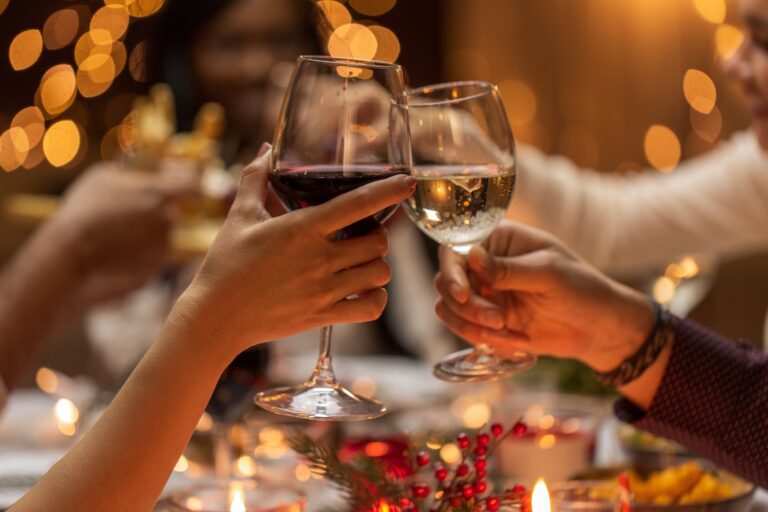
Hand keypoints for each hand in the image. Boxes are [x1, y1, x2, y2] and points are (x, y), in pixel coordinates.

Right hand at [51, 163, 196, 304]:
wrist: (68, 251)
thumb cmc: (83, 209)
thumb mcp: (103, 176)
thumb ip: (132, 173)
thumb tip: (144, 173)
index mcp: (160, 192)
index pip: (193, 186)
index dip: (192, 187)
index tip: (190, 189)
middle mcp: (168, 219)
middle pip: (170, 214)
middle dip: (152, 215)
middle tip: (123, 218)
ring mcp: (164, 246)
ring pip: (160, 237)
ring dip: (143, 236)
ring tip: (112, 237)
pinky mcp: (156, 268)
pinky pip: (150, 258)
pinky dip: (136, 256)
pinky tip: (114, 254)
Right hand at [175, 144, 415, 356]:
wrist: (215, 317)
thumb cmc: (225, 264)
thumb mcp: (239, 216)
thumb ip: (256, 178)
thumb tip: (267, 148)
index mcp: (302, 228)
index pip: (357, 204)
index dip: (388, 190)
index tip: (408, 182)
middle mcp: (319, 258)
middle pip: (377, 241)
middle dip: (377, 236)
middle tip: (361, 236)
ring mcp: (324, 289)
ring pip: (379, 273)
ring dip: (376, 266)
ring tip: (360, 262)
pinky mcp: (324, 316)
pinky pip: (372, 307)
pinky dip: (375, 298)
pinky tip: (362, 291)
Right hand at [434, 221, 653, 371]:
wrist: (599, 329)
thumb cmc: (582, 288)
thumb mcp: (549, 274)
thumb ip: (509, 269)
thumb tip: (472, 256)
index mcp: (498, 240)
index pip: (455, 249)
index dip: (451, 271)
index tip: (462, 294)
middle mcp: (483, 264)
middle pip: (446, 281)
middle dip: (466, 305)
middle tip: (496, 320)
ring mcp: (483, 293)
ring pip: (449, 308)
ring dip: (470, 325)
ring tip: (504, 333)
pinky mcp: (486, 320)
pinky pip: (465, 330)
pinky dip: (482, 339)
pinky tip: (513, 342)